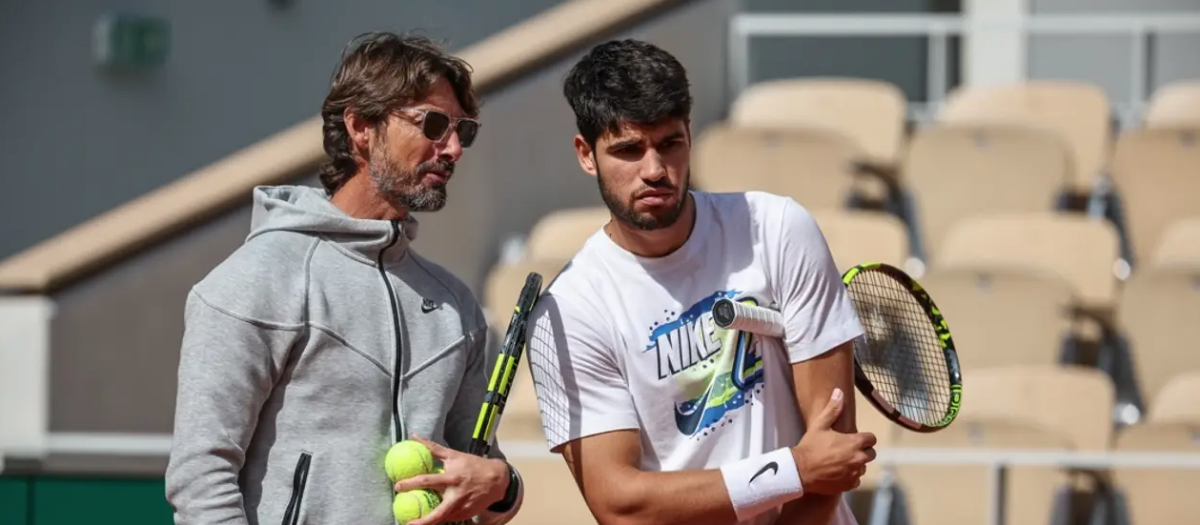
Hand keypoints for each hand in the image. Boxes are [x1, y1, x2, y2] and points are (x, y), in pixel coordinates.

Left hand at [392, 436, 509, 524]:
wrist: (498, 479)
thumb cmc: (473, 465)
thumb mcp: (454, 455)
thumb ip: (433, 448)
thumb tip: (415, 437)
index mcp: (452, 478)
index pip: (428, 481)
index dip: (411, 483)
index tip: (397, 486)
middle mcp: (457, 495)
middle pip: (438, 513)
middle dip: (422, 522)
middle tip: (408, 524)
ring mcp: (463, 507)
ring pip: (444, 518)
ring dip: (430, 522)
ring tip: (417, 523)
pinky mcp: (467, 514)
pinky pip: (451, 517)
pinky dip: (442, 517)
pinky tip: (433, 519)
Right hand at [790, 388, 876, 494]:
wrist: (800, 471)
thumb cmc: (810, 446)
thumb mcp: (820, 425)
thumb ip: (833, 409)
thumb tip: (839, 392)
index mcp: (854, 443)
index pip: (871, 439)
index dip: (864, 438)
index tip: (855, 438)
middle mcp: (858, 459)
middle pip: (871, 454)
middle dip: (862, 451)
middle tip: (847, 449)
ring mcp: (854, 473)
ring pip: (863, 467)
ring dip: (856, 464)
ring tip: (842, 461)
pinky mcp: (849, 485)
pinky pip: (856, 480)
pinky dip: (850, 476)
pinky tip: (839, 472)